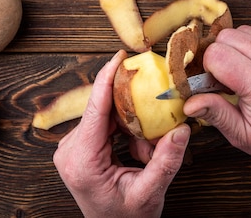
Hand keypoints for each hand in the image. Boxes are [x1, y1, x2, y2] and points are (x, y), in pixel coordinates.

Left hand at [54, 50, 190, 217]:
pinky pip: (106, 124)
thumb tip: (181, 130)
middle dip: (133, 114)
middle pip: (103, 110)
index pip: (96, 109)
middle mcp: (69, 150)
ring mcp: (72, 147)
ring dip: (132, 126)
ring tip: (145, 152)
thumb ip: (166, 162)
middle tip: (154, 126)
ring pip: (107, 116)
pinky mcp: (79, 146)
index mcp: (82, 161)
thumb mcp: (150, 194)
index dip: (108, 78)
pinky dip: (126, 131)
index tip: (120, 56)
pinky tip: (137, 150)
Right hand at [183, 25, 250, 170]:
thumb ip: (215, 114)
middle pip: (229, 36)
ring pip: (249, 29)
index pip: (217, 54)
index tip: (220, 82)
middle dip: (225, 54)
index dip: (211, 67)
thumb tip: (189, 102)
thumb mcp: (243, 135)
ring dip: (245, 48)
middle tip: (235, 77)